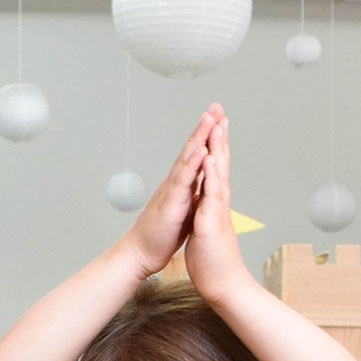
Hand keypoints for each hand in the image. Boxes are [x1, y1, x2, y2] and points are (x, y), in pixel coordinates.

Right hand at [125, 106, 219, 277]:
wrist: (141, 254)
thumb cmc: (160, 235)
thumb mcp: (183, 210)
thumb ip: (191, 193)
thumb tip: (199, 183)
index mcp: (182, 185)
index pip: (196, 155)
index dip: (207, 136)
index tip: (218, 118)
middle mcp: (176, 183)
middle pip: (192, 149)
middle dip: (205, 127)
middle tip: (216, 106)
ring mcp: (172, 191)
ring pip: (188, 158)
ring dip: (200, 137)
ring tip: (210, 118)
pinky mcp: (171, 203)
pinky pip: (184, 180)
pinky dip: (193, 163)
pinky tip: (202, 149)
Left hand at [183, 111, 252, 306]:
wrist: (223, 286)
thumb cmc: (213, 263)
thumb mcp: (206, 233)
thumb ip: (207, 216)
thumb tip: (205, 208)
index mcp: (214, 206)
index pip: (215, 171)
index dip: (215, 148)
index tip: (215, 127)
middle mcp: (218, 204)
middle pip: (220, 165)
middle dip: (219, 138)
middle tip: (221, 112)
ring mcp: (217, 211)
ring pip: (218, 174)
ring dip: (217, 148)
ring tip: (217, 124)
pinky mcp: (211, 223)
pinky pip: (211, 194)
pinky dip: (210, 175)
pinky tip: (209, 158)